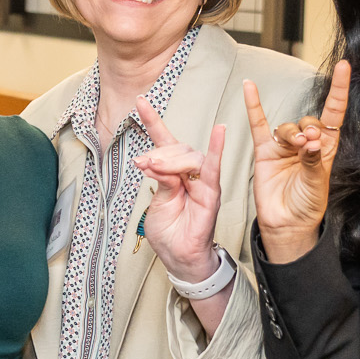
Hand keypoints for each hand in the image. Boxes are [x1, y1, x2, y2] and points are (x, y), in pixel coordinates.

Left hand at [131, 96, 225, 283]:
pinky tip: (220, 130)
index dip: (152, 121)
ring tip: (152, 167)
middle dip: (158, 153)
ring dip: (169, 160)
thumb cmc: (169, 232)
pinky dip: (217, 149)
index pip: (164, 141)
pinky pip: (214, 169)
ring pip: (189, 157)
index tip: (139, 100)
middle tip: (143, 164)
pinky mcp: (211, 194)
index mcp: (174, 173)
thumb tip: (153, 160)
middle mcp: (190, 174)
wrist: (179, 258)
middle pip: (177, 149)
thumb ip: (160, 180)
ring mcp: (202, 182)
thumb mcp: (157, 203)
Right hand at [245, 57, 349, 263]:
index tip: (343, 67)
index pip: (334, 111)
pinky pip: (258, 124)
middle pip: (308, 120)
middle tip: (308, 144)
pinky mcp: (264, 151)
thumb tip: (311, 141)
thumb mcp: (317, 183)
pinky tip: (250, 88)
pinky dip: (254, 106)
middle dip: (309, 128)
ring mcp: (284, 146)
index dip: (339, 89)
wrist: (287, 223)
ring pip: (287, 126)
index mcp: (327, 147)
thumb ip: (313, 160)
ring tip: (296, 147)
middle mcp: (306, 143)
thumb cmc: (307, 205)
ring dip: (291, 133)